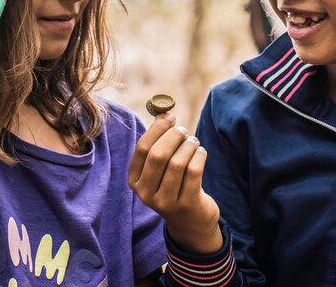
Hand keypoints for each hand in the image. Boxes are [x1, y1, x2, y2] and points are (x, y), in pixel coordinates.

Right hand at [129, 113, 222, 253]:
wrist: (190, 222)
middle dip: (173, 136)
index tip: (169, 117)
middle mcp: (145, 194)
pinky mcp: (186, 205)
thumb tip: (164, 113)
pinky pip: (193, 172)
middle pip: (158, 155)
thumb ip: (158, 141)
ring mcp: (165, 202)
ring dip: (189, 146)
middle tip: (183, 130)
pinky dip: (199, 156)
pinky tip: (201, 153)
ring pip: (177, 163)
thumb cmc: (173, 184)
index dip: (157, 129)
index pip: (142, 148)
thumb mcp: (160, 167)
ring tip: (194, 142)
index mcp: (135, 181)